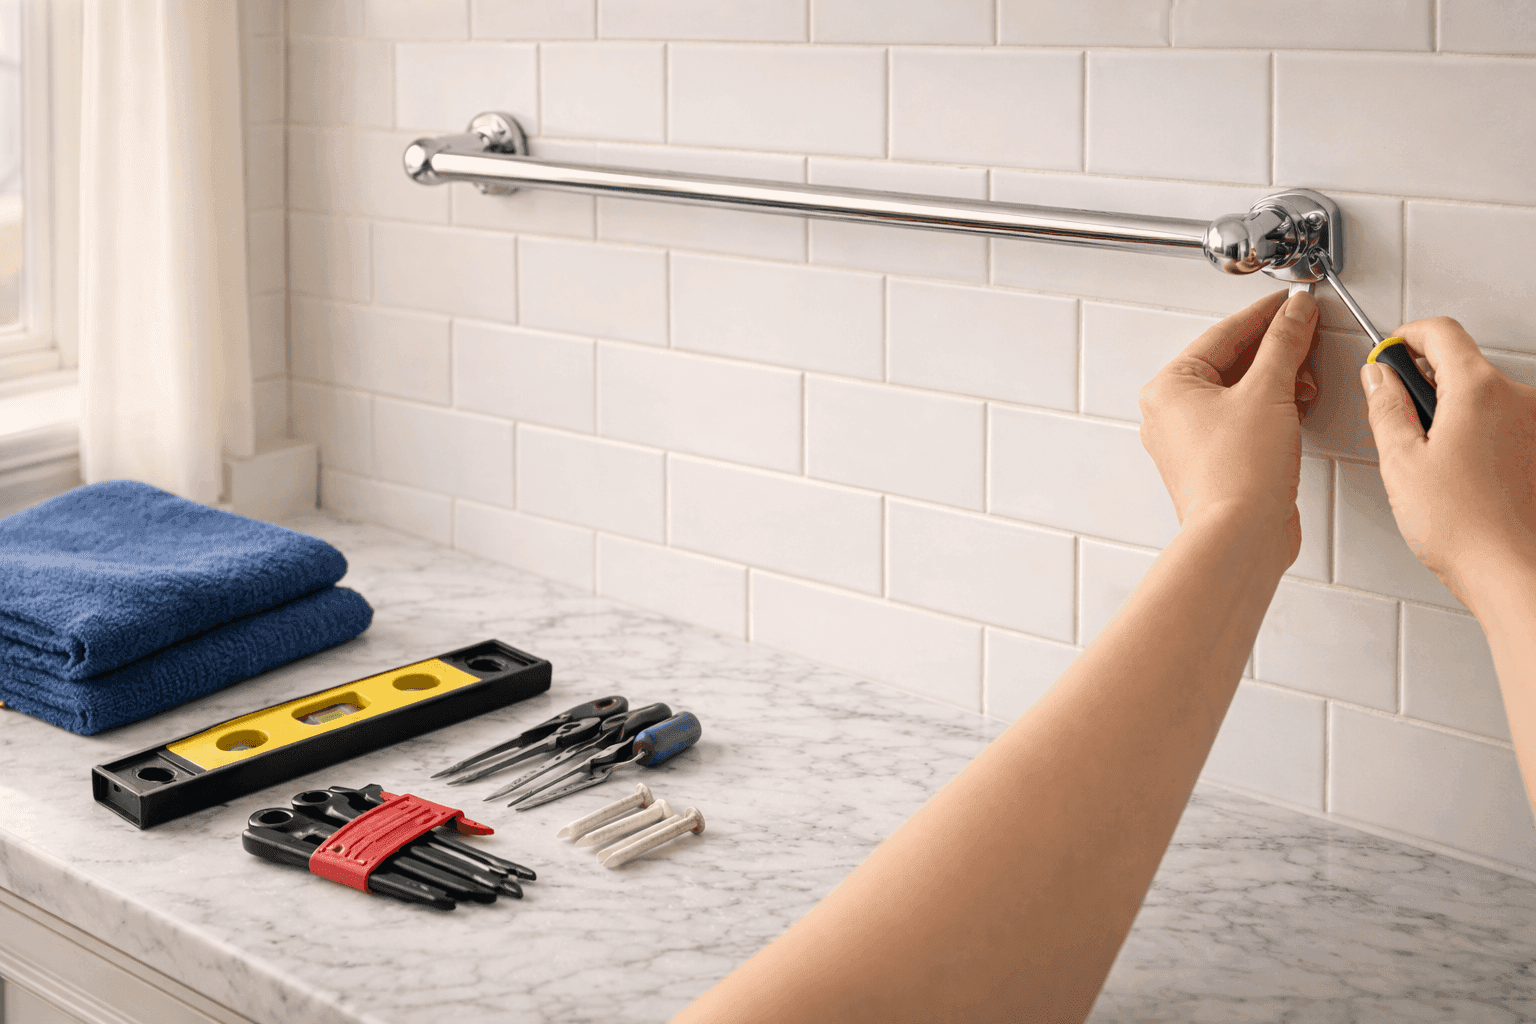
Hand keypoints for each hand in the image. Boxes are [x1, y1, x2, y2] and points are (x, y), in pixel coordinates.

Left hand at [1139, 289, 1317, 564]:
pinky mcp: (1215, 461)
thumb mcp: (1269, 392)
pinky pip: (1244, 419)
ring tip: (1306, 377)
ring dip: (1277, 380)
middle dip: (1275, 350)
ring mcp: (1191, 439)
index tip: (1295, 302)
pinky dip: (1272, 408)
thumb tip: (1296, 313)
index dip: (1266, 314)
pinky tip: (1298, 405)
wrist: (1240, 537)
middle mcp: (1171, 412)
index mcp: (1168, 387)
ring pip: (1239, 391)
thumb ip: (1285, 344)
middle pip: (1230, 361)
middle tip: (1308, 334)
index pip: (1224, 334)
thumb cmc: (1238, 474)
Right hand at [1360, 316, 1535, 612]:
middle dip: (1427, 384)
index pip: (1441, 332)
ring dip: (1455, 414)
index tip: (1389, 354)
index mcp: (1478, 391)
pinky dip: (1480, 437)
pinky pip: (1506, 425)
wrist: (1517, 573)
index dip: (1406, 337)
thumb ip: (1386, 408)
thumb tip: (1378, 377)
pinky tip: (1462, 478)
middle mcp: (1519, 398)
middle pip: (1464, 366)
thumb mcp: (1401, 462)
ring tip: (1434, 464)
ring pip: (1485, 398)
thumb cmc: (1465, 528)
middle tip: (1401, 421)